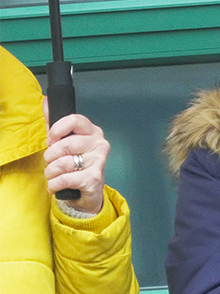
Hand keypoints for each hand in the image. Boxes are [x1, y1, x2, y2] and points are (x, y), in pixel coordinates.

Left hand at [42, 98, 108, 213]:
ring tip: (56, 175)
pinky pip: (64, 179)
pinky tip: (58, 186)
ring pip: (62, 163)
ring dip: (51, 173)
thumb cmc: (75, 166)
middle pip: (65, 145)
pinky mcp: (94, 179)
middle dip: (50, 157)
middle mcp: (100, 144)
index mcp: (93, 132)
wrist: (86, 192)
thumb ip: (55, 122)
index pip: (75, 120)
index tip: (51, 140)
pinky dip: (54, 185)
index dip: (57, 130)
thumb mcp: (64, 142)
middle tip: (52, 162)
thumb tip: (46, 101)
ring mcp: (99, 162)